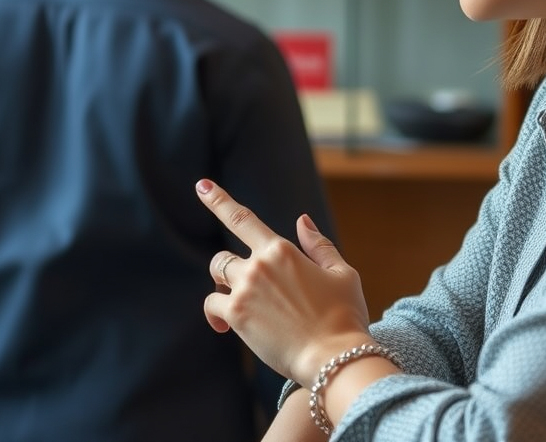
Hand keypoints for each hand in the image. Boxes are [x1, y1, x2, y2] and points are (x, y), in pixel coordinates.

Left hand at [196, 178, 371, 385]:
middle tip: (244, 291)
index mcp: (281, 250)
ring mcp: (245, 290)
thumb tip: (302, 220)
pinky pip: (212, 306)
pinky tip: (226, 328)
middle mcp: (258, 265)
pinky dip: (216, 315)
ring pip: (217, 278)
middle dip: (226, 270)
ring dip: (224, 289)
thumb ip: (319, 245)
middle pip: (222, 258)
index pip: (241, 218)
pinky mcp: (237, 316)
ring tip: (243, 308)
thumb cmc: (344, 317)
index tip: (201, 186)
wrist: (336, 359)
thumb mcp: (342, 274)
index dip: (217, 200)